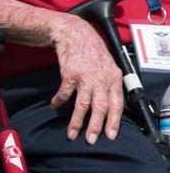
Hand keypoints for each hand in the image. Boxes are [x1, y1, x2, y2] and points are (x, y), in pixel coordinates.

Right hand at [49, 14, 123, 143]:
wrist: (74, 32)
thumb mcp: (108, 65)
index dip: (113, 121)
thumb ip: (109, 84)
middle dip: (95, 126)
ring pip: (82, 104)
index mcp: (113, 78)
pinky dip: (59, 101)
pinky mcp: (70, 73)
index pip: (117, 104)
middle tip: (90, 140)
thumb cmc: (91, 50)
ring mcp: (85, 76)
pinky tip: (55, 106)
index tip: (109, 135)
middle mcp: (101, 79)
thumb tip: (109, 104)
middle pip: (100, 107)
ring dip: (77, 120)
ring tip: (72, 133)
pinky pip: (64, 93)